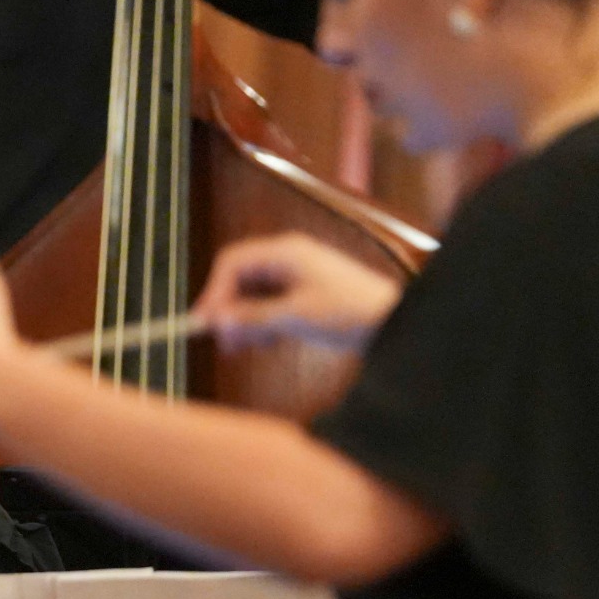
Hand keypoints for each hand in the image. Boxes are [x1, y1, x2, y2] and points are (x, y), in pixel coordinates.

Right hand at [193, 233, 402, 354]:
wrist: (392, 321)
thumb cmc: (351, 311)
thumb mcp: (295, 316)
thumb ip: (252, 317)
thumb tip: (216, 321)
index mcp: (285, 252)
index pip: (232, 263)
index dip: (214, 292)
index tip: (206, 322)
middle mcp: (287, 258)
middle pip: (240, 279)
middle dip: (229, 309)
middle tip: (225, 341)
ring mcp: (296, 274)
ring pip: (252, 294)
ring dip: (245, 319)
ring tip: (247, 345)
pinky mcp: (303, 292)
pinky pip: (269, 303)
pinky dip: (262, 322)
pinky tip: (267, 341)